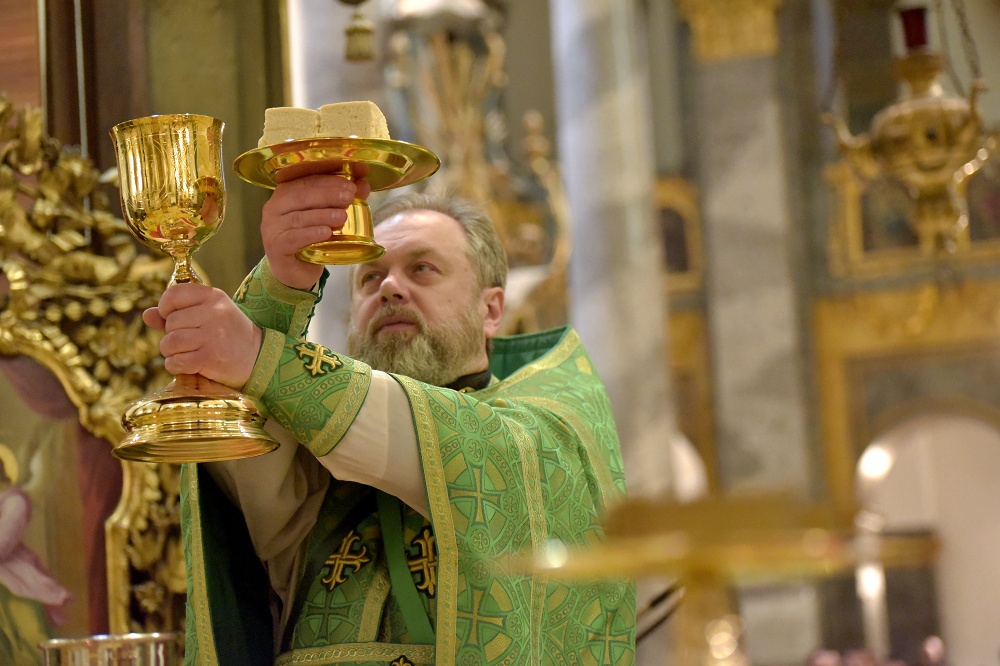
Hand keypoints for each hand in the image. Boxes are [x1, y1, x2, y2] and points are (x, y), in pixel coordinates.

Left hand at [142, 283, 261, 389]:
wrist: (258, 358)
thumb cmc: (229, 335)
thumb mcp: (209, 316)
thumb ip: (177, 313)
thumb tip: (147, 315)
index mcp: (214, 296)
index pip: (174, 294)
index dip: (165, 308)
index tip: (171, 317)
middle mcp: (214, 313)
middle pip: (170, 322)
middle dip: (171, 335)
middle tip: (188, 341)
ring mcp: (213, 335)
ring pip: (170, 342)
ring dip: (171, 352)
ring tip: (186, 353)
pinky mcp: (211, 358)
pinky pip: (176, 362)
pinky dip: (175, 366)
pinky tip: (187, 365)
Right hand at [262, 165, 371, 289]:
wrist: (296, 271)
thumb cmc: (310, 239)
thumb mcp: (327, 217)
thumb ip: (342, 200)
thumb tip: (364, 185)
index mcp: (286, 193)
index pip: (307, 181)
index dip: (330, 180)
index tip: (352, 184)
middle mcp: (274, 207)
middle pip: (301, 196)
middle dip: (327, 195)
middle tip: (349, 197)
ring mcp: (272, 227)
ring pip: (298, 217)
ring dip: (322, 215)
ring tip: (342, 217)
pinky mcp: (275, 246)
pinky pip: (293, 238)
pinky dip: (310, 234)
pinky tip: (326, 233)